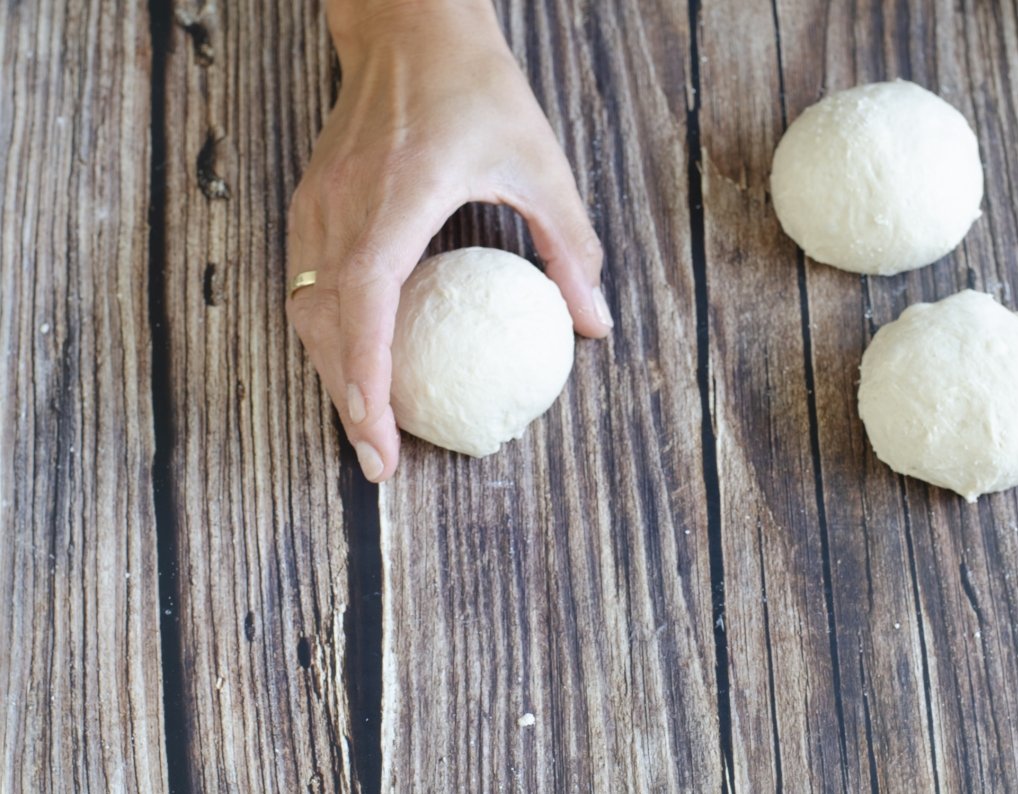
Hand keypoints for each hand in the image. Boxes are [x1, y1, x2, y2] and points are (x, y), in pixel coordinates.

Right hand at [287, 0, 611, 481]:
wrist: (409, 25)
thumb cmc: (474, 85)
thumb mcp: (540, 162)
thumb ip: (570, 246)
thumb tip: (594, 324)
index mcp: (398, 197)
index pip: (364, 305)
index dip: (365, 381)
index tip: (380, 440)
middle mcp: (344, 206)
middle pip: (323, 324)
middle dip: (346, 401)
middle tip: (378, 461)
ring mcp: (319, 203)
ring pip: (306, 309)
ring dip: (332, 372)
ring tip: (367, 423)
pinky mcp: (312, 201)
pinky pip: (306, 282)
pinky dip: (327, 332)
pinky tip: (357, 358)